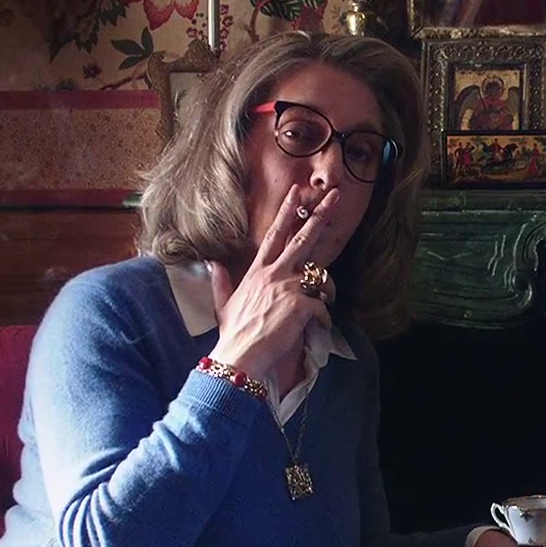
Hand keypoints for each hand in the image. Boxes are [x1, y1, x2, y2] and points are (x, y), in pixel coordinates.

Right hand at [207, 184, 342, 381]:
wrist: (239, 354)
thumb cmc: (233, 333)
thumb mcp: (223, 303)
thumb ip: (220, 281)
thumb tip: (210, 262)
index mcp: (258, 271)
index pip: (274, 235)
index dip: (287, 211)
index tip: (297, 192)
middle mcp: (274, 274)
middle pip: (302, 239)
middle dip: (320, 215)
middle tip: (335, 195)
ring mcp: (288, 288)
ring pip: (320, 277)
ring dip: (327, 290)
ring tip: (324, 304)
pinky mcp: (300, 305)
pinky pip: (323, 307)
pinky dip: (324, 318)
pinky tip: (319, 327)